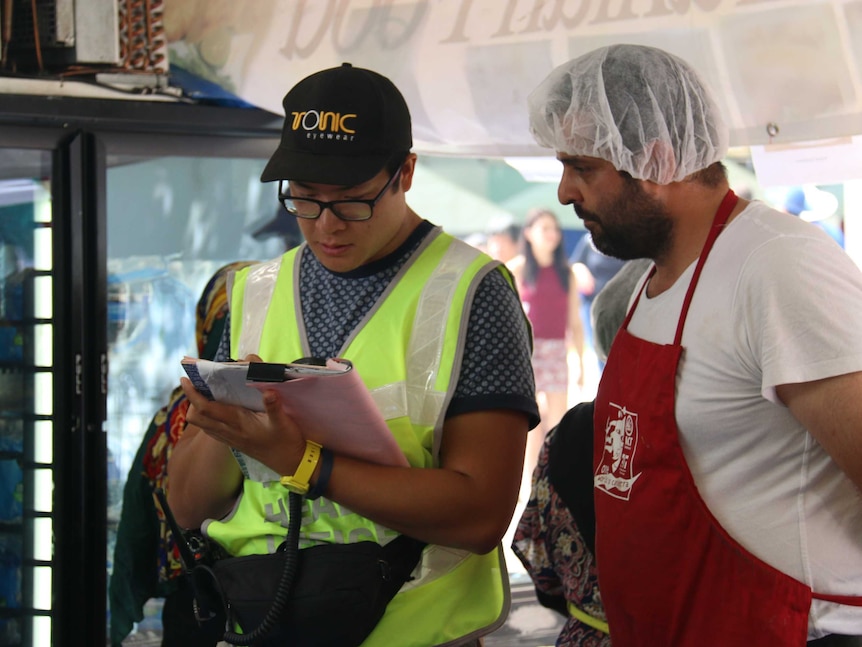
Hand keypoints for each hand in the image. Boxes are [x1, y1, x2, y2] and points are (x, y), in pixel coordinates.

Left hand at [180, 375, 307, 476]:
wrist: (290, 464)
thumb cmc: (287, 441)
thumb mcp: (284, 422)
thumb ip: (274, 406)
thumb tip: (267, 389)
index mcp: (238, 422)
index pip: (206, 408)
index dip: (193, 394)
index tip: (185, 379)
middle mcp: (229, 431)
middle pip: (197, 417)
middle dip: (192, 400)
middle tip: (198, 384)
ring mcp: (230, 438)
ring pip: (203, 424)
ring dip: (199, 409)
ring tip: (206, 393)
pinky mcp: (234, 442)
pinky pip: (212, 430)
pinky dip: (208, 418)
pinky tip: (218, 409)